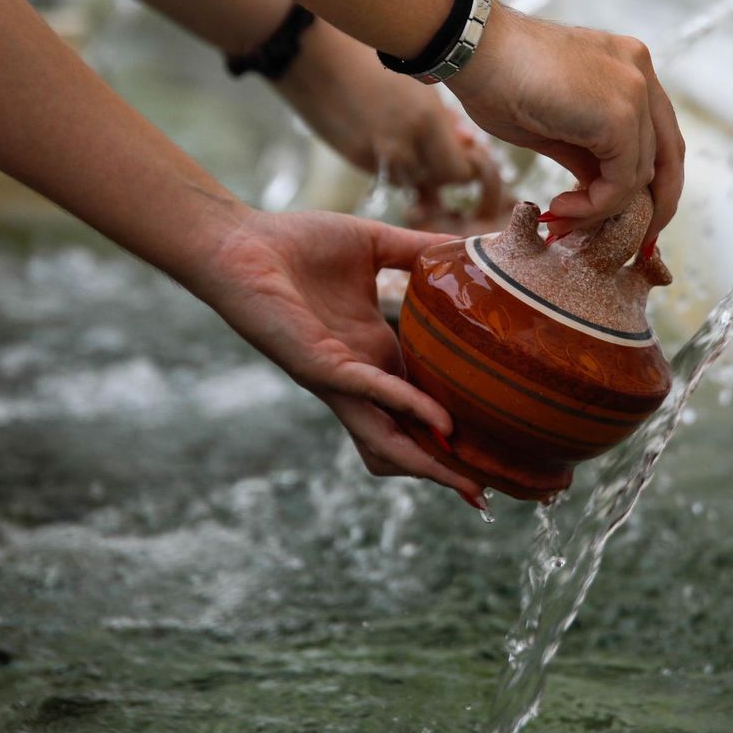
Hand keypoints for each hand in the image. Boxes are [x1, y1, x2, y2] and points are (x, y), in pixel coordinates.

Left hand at [187, 206, 486, 506]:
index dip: (453, 427)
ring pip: (387, 441)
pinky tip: (441, 421)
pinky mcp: (321, 368)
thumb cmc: (297, 244)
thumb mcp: (375, 245)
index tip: (492, 448)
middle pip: (406, 442)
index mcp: (374, 352)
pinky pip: (372, 395)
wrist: (241, 244)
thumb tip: (471, 240)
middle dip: (442, 471)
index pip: (422, 402)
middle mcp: (360, 377)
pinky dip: (408, 409)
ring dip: (426, 464)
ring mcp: (340, 380)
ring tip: (465, 480)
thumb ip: (419, 248)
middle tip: (483, 492)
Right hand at [274, 20, 504, 210]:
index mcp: (424, 120)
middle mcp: (401, 144)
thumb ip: (444, 116)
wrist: (309, 50)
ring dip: (420, 169)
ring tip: (419, 140)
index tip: (465, 150)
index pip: (459, 171)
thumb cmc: (370, 51)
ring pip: (411, 181)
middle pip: (437, 181)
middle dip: (445, 168)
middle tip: (446, 146)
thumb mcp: (416, 77)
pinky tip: (393, 137)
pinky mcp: (352, 157)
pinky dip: (396, 164)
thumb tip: (466, 140)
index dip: (466, 165)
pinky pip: (386, 174)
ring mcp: (374, 155)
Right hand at [445, 5, 684, 247]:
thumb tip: (599, 188)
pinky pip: (621, 181)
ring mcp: (634, 91)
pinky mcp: (618, 117)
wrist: (470, 49)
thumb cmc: (494, 79)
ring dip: (604, 208)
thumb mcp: (552, 123)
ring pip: (641, 174)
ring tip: (562, 216)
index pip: (658, 132)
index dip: (651, 179)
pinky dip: (596, 206)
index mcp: (627, 66)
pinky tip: (561, 207)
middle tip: (629, 238)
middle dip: (653, 204)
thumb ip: (586, 151)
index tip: (623, 213)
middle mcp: (639, 72)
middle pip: (668, 154)